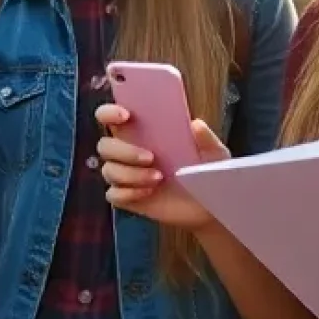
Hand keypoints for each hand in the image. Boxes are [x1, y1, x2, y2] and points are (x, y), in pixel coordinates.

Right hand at [95, 107, 227, 229]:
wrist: (207, 207)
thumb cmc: (206, 172)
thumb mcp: (213, 154)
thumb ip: (207, 139)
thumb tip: (196, 124)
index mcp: (142, 131)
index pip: (110, 116)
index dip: (110, 112)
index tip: (125, 114)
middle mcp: (128, 151)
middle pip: (105, 145)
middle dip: (124, 150)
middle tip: (151, 157)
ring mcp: (126, 175)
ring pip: (109, 170)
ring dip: (131, 174)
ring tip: (158, 179)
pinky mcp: (128, 198)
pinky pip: (114, 195)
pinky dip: (128, 193)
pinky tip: (148, 192)